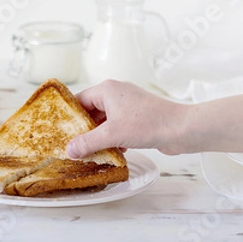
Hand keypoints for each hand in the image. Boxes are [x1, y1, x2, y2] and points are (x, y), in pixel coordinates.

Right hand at [66, 80, 187, 157]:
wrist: (181, 129)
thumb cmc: (149, 123)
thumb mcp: (112, 135)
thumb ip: (88, 142)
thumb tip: (69, 150)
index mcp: (107, 90)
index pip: (79, 100)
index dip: (70, 117)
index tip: (61, 131)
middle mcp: (116, 93)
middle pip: (91, 112)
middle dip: (85, 130)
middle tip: (75, 146)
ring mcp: (128, 105)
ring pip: (105, 121)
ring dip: (100, 137)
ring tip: (93, 152)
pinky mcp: (138, 116)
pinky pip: (118, 126)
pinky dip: (114, 138)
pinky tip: (115, 152)